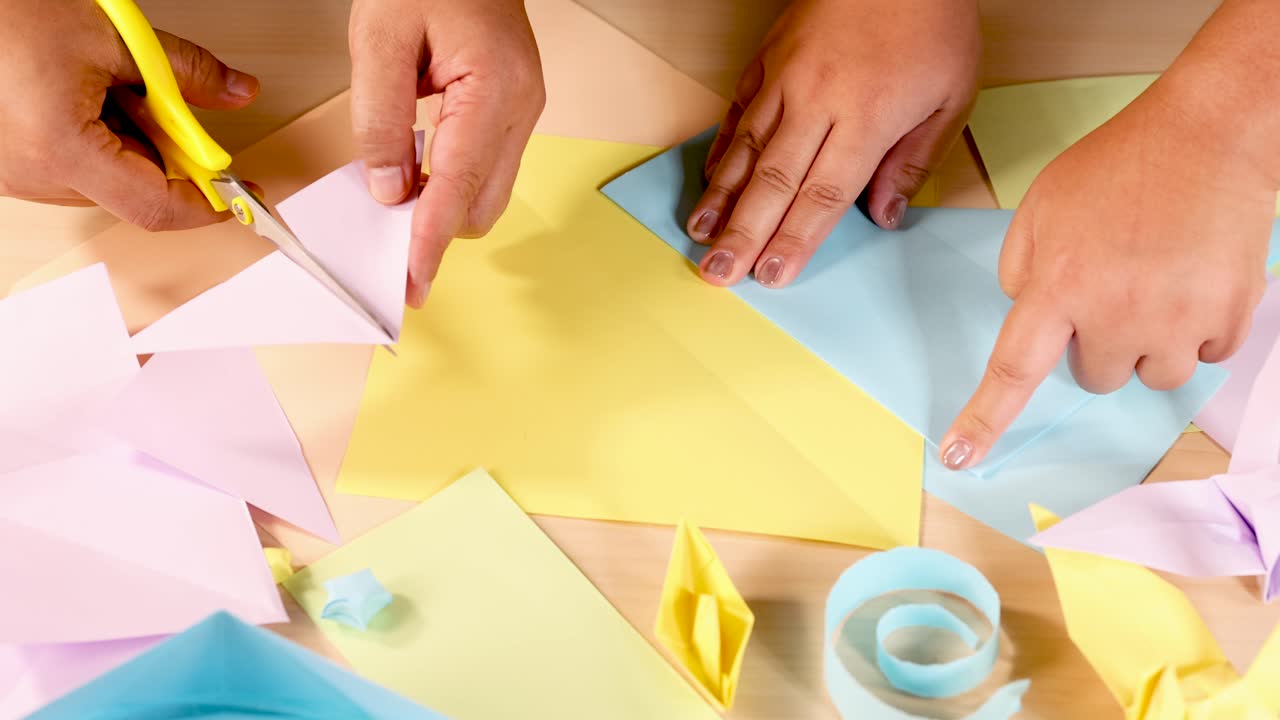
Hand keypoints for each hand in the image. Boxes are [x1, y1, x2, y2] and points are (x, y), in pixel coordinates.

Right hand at [0, 0, 258, 229]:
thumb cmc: (10, 13)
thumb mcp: (115, 36)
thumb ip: (186, 72)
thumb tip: (238, 91)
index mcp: (62, 150)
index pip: (155, 206)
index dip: (207, 204)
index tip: (240, 193)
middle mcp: (31, 176)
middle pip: (133, 191)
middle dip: (167, 154)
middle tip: (166, 103)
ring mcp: (11, 175)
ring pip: (105, 180)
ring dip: (129, 142)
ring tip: (106, 85)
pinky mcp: (4, 165)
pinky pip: (72, 169)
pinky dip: (96, 138)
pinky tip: (82, 95)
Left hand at [349, 0, 544, 306]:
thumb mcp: (380, 37)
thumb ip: (381, 118)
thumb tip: (388, 188)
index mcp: (494, 88)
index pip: (458, 187)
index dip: (430, 242)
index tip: (411, 284)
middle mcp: (522, 107)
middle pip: (482, 204)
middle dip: (436, 228)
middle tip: (386, 238)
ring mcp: (525, 109)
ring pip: (487, 190)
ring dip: (442, 200)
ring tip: (396, 184)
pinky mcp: (515, 107)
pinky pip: (485, 164)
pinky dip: (451, 177)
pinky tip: (418, 162)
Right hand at [685, 0, 979, 287]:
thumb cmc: (932, 25)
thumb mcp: (952, 97)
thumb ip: (914, 161)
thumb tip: (885, 216)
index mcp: (867, 120)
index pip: (823, 196)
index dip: (795, 240)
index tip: (771, 275)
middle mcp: (817, 104)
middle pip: (774, 183)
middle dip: (744, 233)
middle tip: (718, 273)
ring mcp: (785, 80)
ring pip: (746, 149)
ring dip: (721, 198)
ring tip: (700, 234)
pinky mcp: (768, 60)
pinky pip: (738, 111)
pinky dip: (721, 149)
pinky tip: (710, 180)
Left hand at [940, 84, 1273, 470]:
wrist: (1211, 133)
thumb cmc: (1120, 164)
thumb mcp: (1041, 206)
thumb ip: (1021, 269)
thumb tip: (1027, 317)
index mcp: (1059, 285)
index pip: (1012, 371)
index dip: (984, 419)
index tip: (958, 456)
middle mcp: (1116, 312)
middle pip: (1092, 377)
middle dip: (1094, 343)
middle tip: (1112, 284)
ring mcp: (1177, 319)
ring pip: (1150, 375)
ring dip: (1147, 343)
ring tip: (1157, 280)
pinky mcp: (1230, 316)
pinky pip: (1205, 357)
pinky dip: (1198, 329)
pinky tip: (1193, 278)